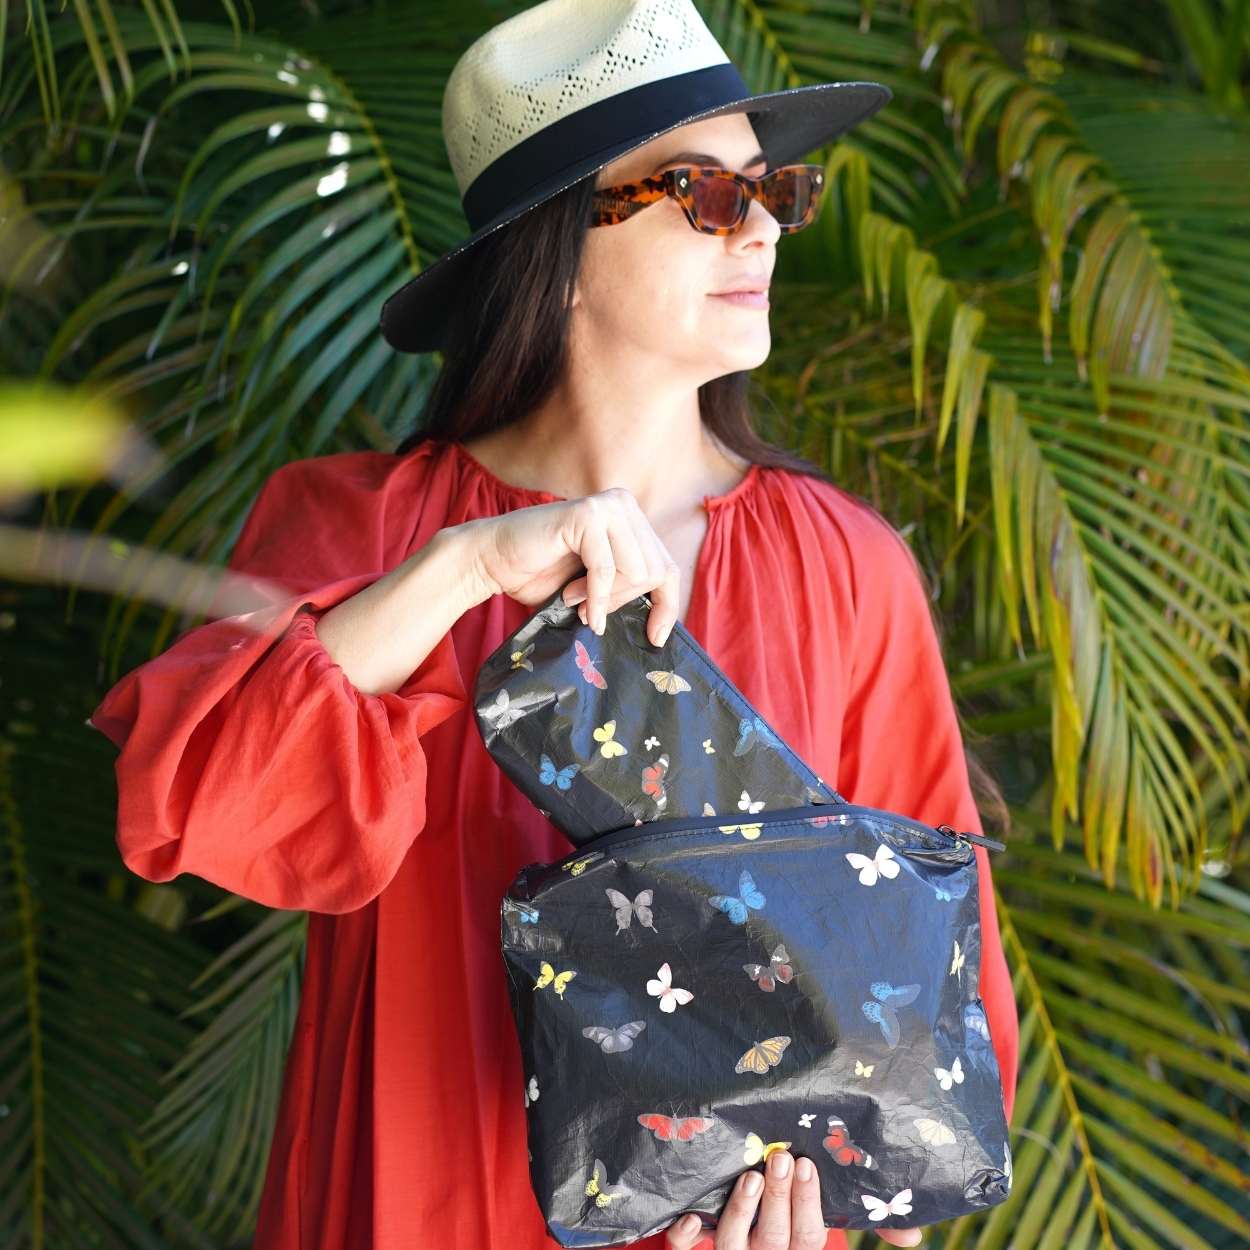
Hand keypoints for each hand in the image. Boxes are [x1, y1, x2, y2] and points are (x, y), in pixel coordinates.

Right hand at [456, 486, 680, 645]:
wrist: (493, 561)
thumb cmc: (542, 575)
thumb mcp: (598, 585)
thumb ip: (628, 589)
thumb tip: (664, 625)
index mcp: (633, 519)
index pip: (668, 567)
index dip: (667, 606)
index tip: (655, 639)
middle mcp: (625, 505)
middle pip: (656, 572)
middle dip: (623, 601)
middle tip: (591, 612)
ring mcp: (608, 506)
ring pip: (637, 571)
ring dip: (605, 597)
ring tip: (576, 599)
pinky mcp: (587, 515)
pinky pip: (607, 568)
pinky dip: (594, 595)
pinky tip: (572, 601)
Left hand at [664, 1150, 922, 1247]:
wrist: (752, 1242)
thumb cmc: (794, 1221)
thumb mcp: (824, 1221)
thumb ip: (871, 1224)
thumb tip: (914, 1234)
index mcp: (798, 1249)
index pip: (808, 1238)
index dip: (808, 1205)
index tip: (809, 1165)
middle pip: (773, 1240)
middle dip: (780, 1200)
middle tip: (782, 1160)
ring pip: (733, 1244)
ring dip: (741, 1211)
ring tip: (749, 1177)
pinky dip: (686, 1238)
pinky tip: (687, 1219)